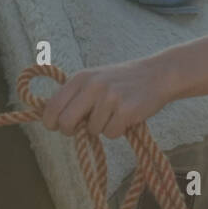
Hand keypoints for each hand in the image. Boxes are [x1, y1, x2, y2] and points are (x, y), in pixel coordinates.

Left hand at [40, 59, 172, 138]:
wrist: (156, 74)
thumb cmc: (121, 81)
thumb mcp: (94, 79)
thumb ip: (75, 95)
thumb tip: (52, 118)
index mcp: (81, 78)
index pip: (53, 105)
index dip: (51, 121)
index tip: (56, 127)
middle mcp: (92, 86)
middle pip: (66, 122)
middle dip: (71, 131)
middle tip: (82, 128)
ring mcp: (109, 98)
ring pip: (92, 131)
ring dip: (102, 128)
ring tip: (114, 113)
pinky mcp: (125, 110)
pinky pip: (110, 134)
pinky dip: (117, 130)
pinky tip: (125, 116)